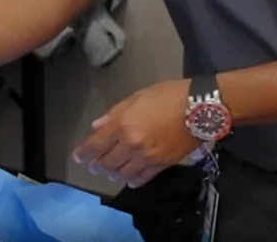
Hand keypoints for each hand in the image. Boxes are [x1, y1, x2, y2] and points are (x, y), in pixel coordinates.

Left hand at [71, 79, 200, 188]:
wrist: (198, 108)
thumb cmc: (167, 96)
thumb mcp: (137, 97)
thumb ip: (115, 113)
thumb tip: (97, 126)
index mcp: (122, 124)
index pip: (96, 144)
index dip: (84, 153)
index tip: (78, 158)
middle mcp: (131, 144)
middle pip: (108, 162)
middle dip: (98, 165)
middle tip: (95, 166)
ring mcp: (147, 157)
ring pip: (123, 173)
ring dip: (114, 174)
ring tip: (111, 172)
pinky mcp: (161, 165)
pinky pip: (143, 178)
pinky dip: (133, 180)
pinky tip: (130, 180)